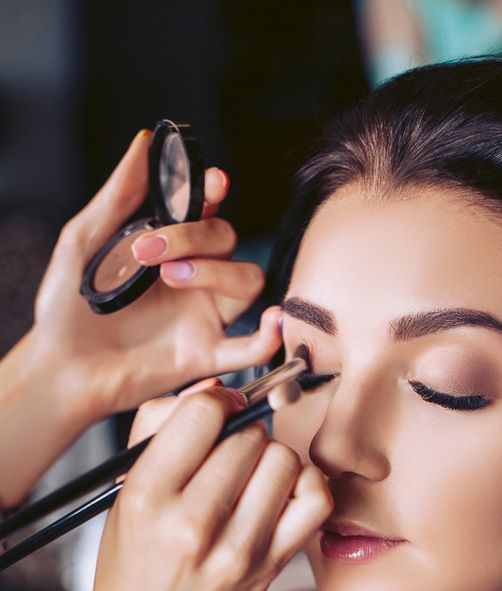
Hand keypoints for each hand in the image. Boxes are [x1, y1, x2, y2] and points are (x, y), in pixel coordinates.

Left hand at [0, 128, 271, 507]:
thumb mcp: (84, 241)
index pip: (207, 209)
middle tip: (148, 250)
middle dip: (194, 235)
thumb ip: (120, 195)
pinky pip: (251, 348)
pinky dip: (269, 336)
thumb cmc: (67, 308)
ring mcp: (202, 315)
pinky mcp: (204, 355)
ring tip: (172, 277)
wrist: (61, 367)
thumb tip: (146, 141)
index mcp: (167, 247)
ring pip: (248, 280)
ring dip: (218, 271)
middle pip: (227, 239)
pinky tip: (270, 322)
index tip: (211, 181)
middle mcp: (193, 278)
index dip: (215, 191)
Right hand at [78, 312, 332, 590]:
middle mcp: (191, 526)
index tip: (214, 414)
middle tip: (230, 454)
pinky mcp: (271, 568)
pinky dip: (305, 485)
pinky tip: (282, 492)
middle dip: (242, 434)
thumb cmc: (133, 561)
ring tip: (252, 474)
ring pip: (284, 462)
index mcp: (146, 498)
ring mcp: (237, 552)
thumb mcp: (125, 492)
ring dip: (272, 457)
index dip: (215, 403)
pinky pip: (314, 501)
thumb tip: (216, 389)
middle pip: (248, 437)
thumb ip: (159, 428)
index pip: (201, 415)